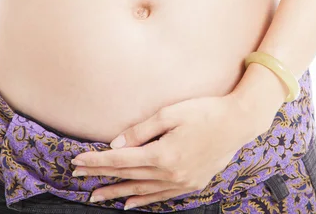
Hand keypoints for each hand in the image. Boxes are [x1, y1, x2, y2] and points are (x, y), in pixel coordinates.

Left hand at [70, 93, 270, 209]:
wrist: (239, 122)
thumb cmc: (204, 112)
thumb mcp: (169, 114)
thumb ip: (140, 131)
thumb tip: (115, 145)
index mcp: (162, 155)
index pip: (120, 160)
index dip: (96, 162)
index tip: (76, 162)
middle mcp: (170, 174)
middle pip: (127, 177)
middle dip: (100, 177)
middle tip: (77, 179)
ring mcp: (182, 182)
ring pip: (141, 191)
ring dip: (117, 193)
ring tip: (97, 196)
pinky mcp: (191, 184)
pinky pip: (161, 197)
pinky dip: (143, 200)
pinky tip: (130, 204)